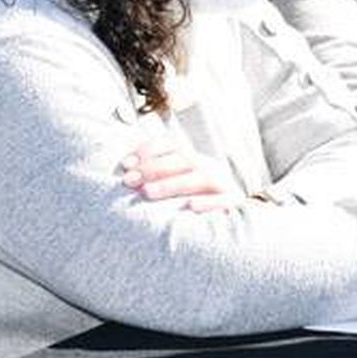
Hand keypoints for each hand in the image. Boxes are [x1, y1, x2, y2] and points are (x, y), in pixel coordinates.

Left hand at [121, 133, 244, 212]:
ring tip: (147, 192)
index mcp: (193, 158)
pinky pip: (224, 200)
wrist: (230, 213)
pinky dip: (209, 202)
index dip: (149, 150)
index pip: (172, 144)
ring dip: (172, 184)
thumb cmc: (193, 199)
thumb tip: (123, 169)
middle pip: (182, 160)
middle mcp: (208, 166)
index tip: (125, 163)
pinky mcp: (233, 202)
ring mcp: (222, 183)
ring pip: (199, 178)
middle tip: (128, 180)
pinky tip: (191, 206)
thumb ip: (156, 174)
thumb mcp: (177, 180)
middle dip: (153, 168)